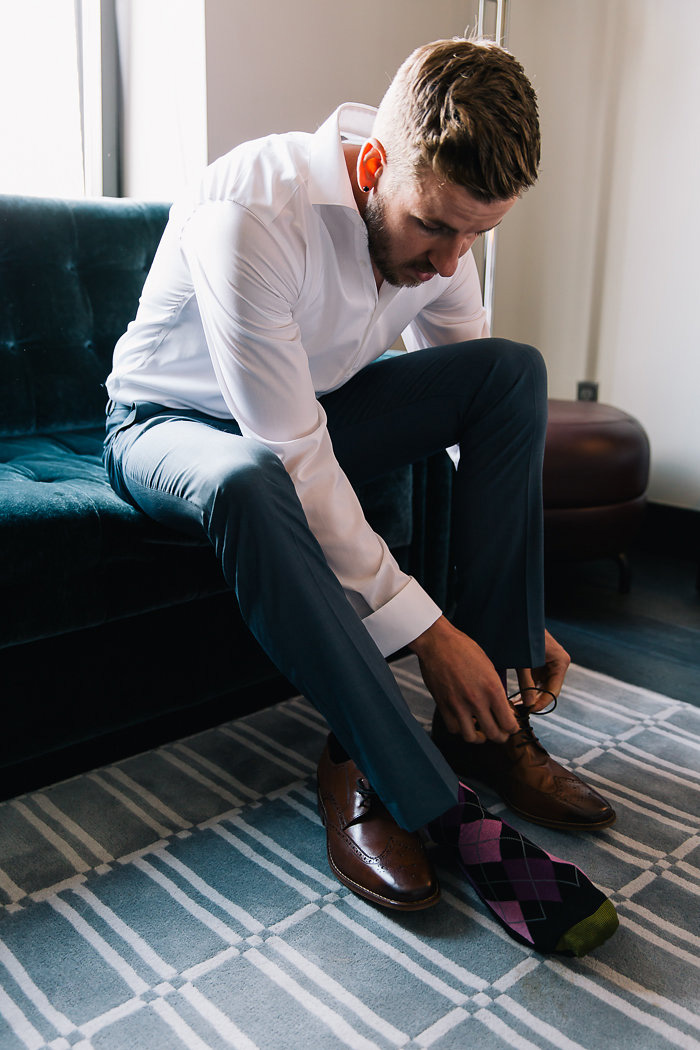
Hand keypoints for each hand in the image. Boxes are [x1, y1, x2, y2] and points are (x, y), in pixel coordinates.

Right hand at [409, 616, 518, 743]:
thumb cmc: (464, 649)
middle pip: (494, 735)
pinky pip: (454, 729)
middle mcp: (477, 701)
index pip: (509, 724)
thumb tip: (501, 707)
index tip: (510, 725)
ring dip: (479, 737)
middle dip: (500, 736)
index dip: (512, 728)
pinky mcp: (443, 706)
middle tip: (499, 732)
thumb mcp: (489, 667)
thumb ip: (495, 689)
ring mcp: (459, 705)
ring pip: (472, 737)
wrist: (437, 642)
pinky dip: (460, 729)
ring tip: (481, 732)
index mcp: (493, 689)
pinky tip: (464, 722)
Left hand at [516, 629, 569, 711]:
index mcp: (561, 661)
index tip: (529, 711)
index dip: (542, 703)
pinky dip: (528, 687)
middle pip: (550, 689)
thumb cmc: (521, 636)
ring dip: (531, 696)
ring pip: (543, 686)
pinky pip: (537, 680)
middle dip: (535, 701)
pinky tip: (517, 697)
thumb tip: (529, 705)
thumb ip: (526, 683)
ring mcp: (551, 663)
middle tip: (520, 712)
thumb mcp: (523, 662)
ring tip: (516, 706)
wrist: (516, 618)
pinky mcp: (542, 662)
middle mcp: (559, 663)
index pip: (554, 691)